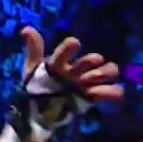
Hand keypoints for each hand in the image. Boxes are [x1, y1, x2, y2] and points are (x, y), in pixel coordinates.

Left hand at [0, 28, 122, 141]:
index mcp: (59, 63)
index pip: (64, 52)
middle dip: (91, 61)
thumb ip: (33, 51)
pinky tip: (116, 93)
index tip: (75, 44)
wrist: (39, 113)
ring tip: (104, 76)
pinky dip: (113, 92)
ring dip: (106, 73)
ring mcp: (84, 83)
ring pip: (103, 73)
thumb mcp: (31, 70)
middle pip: (89, 61)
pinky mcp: (91, 97)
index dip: (69, 48)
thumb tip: (26, 29)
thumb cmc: (36, 86)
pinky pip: (106, 92)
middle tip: (94, 63)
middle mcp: (74, 70)